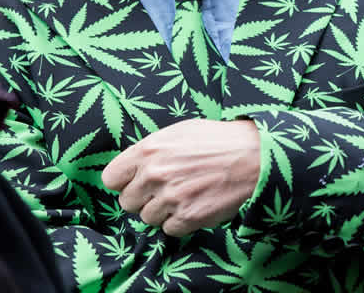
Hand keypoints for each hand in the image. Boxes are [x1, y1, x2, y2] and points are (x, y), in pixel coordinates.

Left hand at [100, 118, 259, 236]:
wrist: (252, 156)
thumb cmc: (216, 140)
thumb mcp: (176, 133)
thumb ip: (150, 150)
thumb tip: (133, 167)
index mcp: (147, 150)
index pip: (111, 179)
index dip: (122, 182)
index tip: (133, 183)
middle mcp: (154, 175)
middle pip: (127, 202)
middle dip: (142, 198)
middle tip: (162, 190)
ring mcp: (170, 198)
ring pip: (147, 218)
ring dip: (161, 211)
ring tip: (181, 196)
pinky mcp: (188, 217)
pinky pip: (168, 230)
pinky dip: (179, 222)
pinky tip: (192, 206)